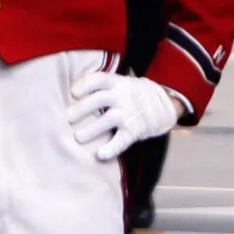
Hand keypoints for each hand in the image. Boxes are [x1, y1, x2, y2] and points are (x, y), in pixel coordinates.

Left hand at [66, 70, 182, 161]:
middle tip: (68, 118)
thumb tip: (71, 94)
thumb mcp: (122, 83)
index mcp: (118, 82)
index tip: (72, 93)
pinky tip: (100, 154)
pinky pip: (122, 140)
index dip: (84, 84)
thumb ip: (103, 87)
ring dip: (91, 130)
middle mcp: (123, 96)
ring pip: (108, 120)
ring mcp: (130, 113)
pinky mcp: (135, 130)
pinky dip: (111, 148)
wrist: (165, 104)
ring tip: (78, 137)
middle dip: (81, 109)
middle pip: (99, 99)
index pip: (99, 79)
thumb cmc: (134, 94)